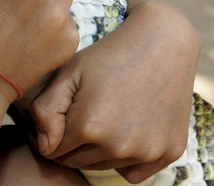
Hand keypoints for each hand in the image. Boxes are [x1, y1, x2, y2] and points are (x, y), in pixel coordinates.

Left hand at [29, 0, 198, 182]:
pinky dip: (126, 160)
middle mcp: (119, 145)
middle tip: (82, 113)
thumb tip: (44, 146)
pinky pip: (133, 173)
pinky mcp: (169, 152)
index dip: (51, 134)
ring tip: (106, 116)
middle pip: (77, 162)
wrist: (164, 40)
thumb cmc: (112, 53)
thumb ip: (46, 110)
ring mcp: (147, 151)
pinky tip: (127, 130)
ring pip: (104, 167)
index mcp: (90, 126)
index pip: (52, 151)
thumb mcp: (70, 71)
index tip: (59, 117)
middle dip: (73, 143)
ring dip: (98, 150)